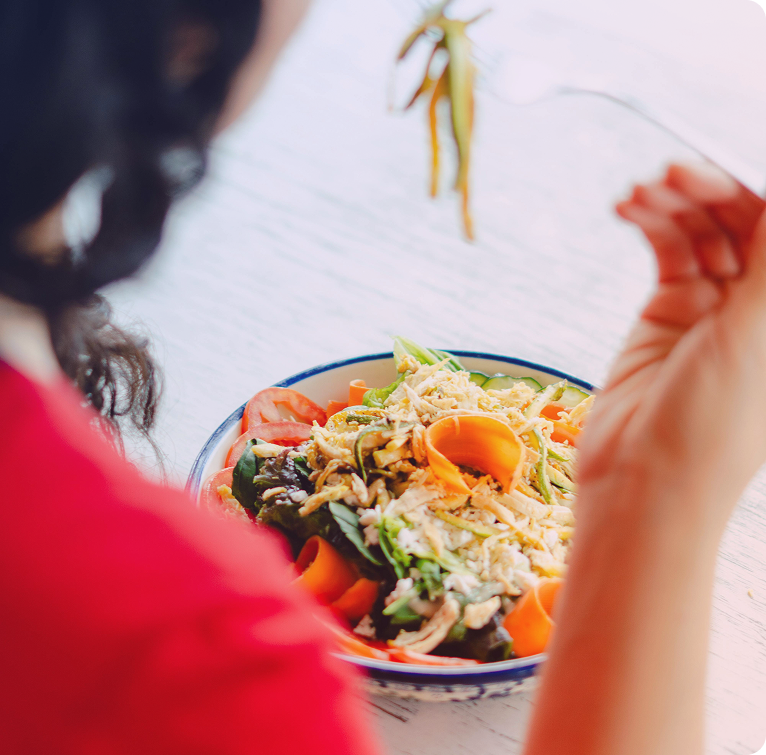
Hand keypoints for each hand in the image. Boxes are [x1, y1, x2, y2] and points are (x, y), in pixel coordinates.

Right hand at [578, 163, 765, 535]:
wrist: (640, 481)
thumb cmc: (712, 426)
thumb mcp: (755, 335)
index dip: (755, 191)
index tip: (721, 166)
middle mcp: (760, 305)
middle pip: (745, 222)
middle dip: (711, 191)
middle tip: (670, 173)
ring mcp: (716, 307)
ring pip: (703, 231)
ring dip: (673, 205)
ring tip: (640, 191)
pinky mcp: (668, 313)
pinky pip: (666, 252)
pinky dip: (649, 226)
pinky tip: (629, 211)